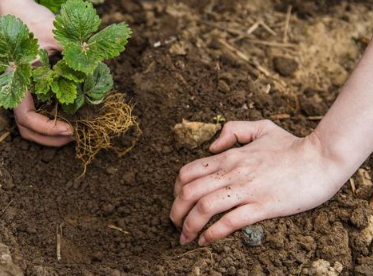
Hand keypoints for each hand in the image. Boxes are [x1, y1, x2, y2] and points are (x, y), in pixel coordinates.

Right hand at [1, 0, 72, 145]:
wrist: (14, 9)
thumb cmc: (30, 19)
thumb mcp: (54, 34)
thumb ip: (73, 52)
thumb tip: (97, 70)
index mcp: (16, 82)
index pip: (27, 117)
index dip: (48, 128)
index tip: (71, 129)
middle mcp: (16, 90)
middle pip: (27, 128)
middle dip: (51, 138)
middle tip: (75, 136)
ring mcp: (22, 91)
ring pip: (30, 124)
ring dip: (51, 133)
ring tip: (74, 131)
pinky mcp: (30, 88)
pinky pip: (37, 111)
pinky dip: (51, 120)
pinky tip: (69, 117)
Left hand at [170, 121, 345, 245]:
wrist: (321, 158)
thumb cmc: (292, 145)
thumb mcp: (261, 127)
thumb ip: (233, 130)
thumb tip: (212, 147)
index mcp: (229, 156)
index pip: (188, 172)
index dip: (176, 189)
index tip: (177, 201)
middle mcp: (232, 172)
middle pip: (189, 192)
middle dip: (175, 211)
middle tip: (174, 224)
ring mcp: (246, 189)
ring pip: (204, 208)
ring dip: (189, 226)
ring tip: (184, 237)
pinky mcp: (263, 206)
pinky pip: (230, 222)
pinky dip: (212, 234)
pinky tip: (206, 241)